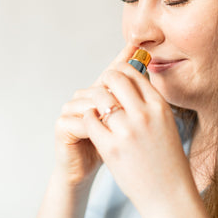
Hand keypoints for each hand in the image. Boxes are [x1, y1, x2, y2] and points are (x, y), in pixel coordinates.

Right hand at [52, 43, 138, 186]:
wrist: (88, 173)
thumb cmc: (112, 151)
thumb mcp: (128, 126)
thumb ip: (136, 102)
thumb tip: (155, 78)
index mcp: (99, 93)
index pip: (113, 71)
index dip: (124, 57)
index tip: (138, 44)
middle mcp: (82, 96)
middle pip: (102, 85)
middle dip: (117, 93)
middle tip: (133, 105)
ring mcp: (70, 109)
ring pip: (93, 102)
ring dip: (110, 113)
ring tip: (124, 124)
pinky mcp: (62, 126)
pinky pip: (83, 120)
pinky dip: (98, 127)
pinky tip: (110, 133)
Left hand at [82, 59, 195, 217]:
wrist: (170, 196)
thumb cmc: (168, 162)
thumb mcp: (166, 125)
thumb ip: (149, 105)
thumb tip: (130, 86)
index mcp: (160, 106)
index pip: (134, 73)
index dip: (119, 72)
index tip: (113, 78)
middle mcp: (145, 114)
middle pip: (115, 78)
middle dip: (104, 80)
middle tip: (100, 89)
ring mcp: (127, 131)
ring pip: (99, 97)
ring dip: (93, 99)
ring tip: (94, 107)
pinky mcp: (111, 148)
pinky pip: (90, 121)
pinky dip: (88, 119)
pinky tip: (92, 124)